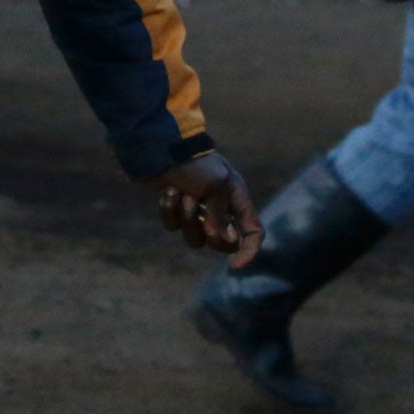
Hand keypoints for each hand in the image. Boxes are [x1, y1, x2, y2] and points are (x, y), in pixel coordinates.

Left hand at [150, 153, 262, 267]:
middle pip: (222, 243)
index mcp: (236, 199)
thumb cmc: (194, 163)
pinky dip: (169, 211)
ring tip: (181, 194)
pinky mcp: (175, 209)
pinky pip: (173, 225)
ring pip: (195, 238)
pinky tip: (167, 191)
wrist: (160, 147)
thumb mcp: (215, 186)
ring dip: (187, 218)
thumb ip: (220, 216)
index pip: (253, 231)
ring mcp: (196, 209)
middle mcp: (219, 207)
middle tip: (202, 214)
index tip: (235, 266)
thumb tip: (223, 240)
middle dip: (209, 232)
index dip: (249, 250)